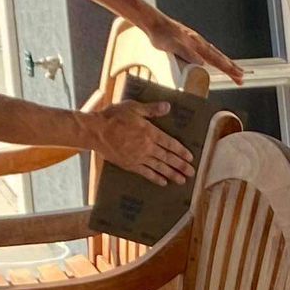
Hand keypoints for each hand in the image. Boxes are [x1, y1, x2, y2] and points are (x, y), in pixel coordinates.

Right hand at [81, 99, 195, 184]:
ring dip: (172, 174)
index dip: (181, 151)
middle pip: (168, 158)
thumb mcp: (134, 107)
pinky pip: (146, 173)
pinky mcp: (130, 165)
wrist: (97, 131)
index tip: (190, 158)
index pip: (170, 143)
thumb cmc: (114, 116)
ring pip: (160, 168)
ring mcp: (139, 157)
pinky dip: (156, 178)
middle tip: (192, 173)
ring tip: (182, 180)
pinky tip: (163, 182)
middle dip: (181, 166)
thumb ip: (152, 109)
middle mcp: (147, 147)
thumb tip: (168, 107)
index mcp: (150, 132)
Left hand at [148, 14, 244, 84]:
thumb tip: (202, 64)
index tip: (238, 76)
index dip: (228, 69)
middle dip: (231, 67)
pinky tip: (214, 63)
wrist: (152, 22)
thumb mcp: (172, 45)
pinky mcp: (190, 43)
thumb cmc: (160, 34)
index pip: (216, 59)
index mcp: (196, 44)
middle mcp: (198, 42)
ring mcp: (195, 42)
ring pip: (214, 54)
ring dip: (225, 63)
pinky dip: (215, 59)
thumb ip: (187, 54)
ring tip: (234, 71)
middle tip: (242, 77)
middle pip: (219, 56)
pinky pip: (207, 52)